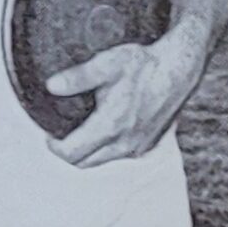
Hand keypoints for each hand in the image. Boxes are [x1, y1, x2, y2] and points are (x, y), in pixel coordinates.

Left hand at [46, 28, 201, 166]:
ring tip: (81, 131)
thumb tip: (51, 86)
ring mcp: (138, 147)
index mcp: (110, 128)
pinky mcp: (148, 145)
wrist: (179, 69)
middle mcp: (124, 144)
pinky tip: (106, 129)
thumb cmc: (143, 65)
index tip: (48, 135)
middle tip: (60, 134)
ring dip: (88, 151)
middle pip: (84, 163)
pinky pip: (120, 154)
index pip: (71, 154)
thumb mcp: (107, 64)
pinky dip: (107, 148)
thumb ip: (78, 77)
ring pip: (102, 160)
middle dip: (68, 152)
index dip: (54, 147)